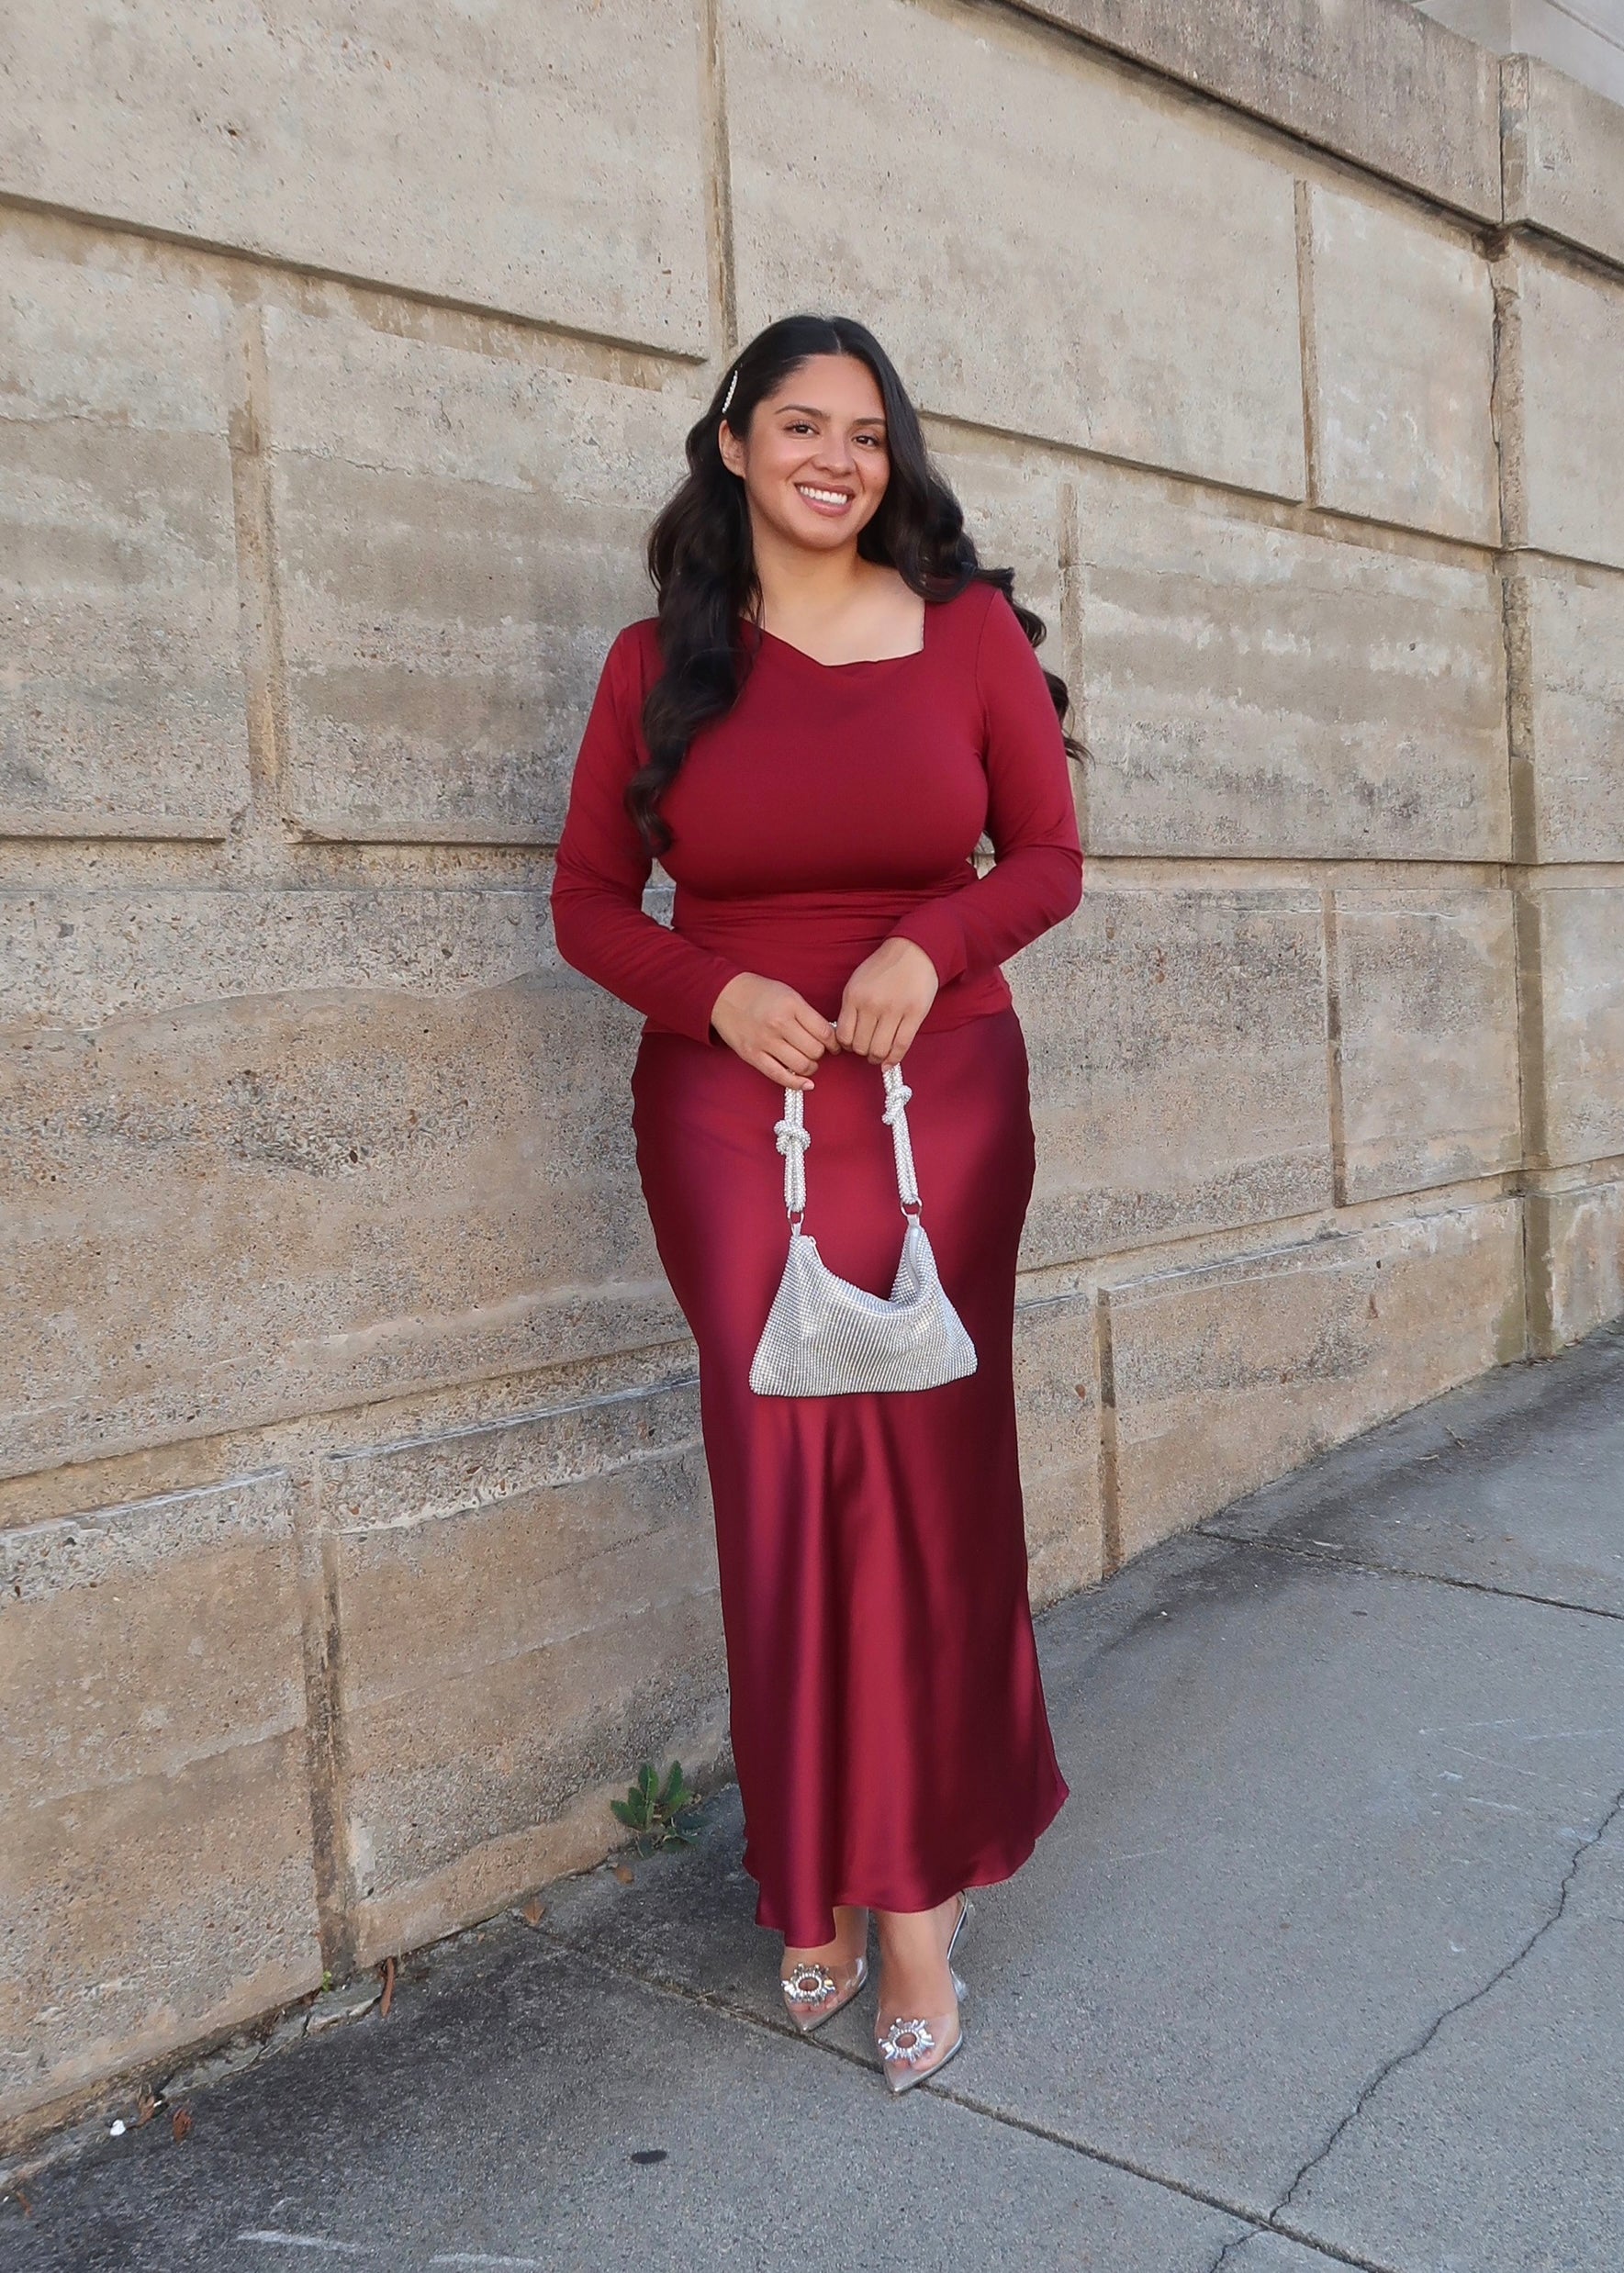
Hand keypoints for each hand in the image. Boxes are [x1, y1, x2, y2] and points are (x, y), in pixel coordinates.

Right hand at [710, 972, 838, 1088]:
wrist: (725, 995)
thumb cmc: (759, 993)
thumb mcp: (789, 994)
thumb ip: (808, 1014)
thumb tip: (828, 1037)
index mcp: (791, 1005)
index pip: (824, 1032)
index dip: (834, 1042)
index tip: (833, 1045)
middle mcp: (779, 1023)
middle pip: (815, 1051)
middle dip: (821, 1053)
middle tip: (816, 1050)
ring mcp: (765, 1041)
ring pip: (802, 1065)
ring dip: (811, 1067)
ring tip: (808, 1062)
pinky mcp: (753, 1055)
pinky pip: (780, 1076)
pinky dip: (797, 1083)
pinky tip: (806, 1084)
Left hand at [836, 938, 938, 1066]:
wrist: (914, 951)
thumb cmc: (885, 967)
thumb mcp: (858, 982)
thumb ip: (851, 1008)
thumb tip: (847, 1038)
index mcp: (854, 996)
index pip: (843, 1035)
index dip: (847, 1046)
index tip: (853, 1045)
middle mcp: (871, 1004)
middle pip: (860, 1046)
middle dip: (863, 1053)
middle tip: (868, 1050)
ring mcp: (893, 1010)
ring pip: (879, 1050)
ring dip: (877, 1058)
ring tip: (879, 1054)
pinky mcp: (914, 1014)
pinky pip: (901, 1046)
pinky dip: (894, 1059)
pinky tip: (890, 1062)